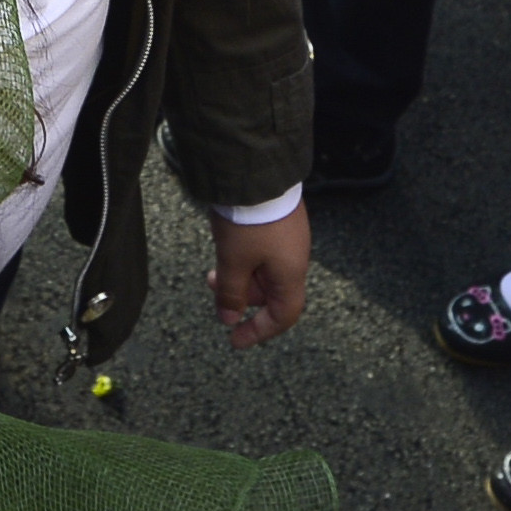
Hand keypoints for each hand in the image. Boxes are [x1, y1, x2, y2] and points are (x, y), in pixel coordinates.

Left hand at [208, 206, 309, 349]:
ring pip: (264, 270)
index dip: (259, 331)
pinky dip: (244, 258)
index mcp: (290, 273)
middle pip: (272, 292)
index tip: (234, 339)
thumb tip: (228, 319)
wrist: (256, 170)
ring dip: (240, 276)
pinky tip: (227, 247)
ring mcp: (288, 238)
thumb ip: (231, 294)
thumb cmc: (248, 220)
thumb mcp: (233, 261)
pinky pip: (264, 251)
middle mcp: (294, 258)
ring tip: (215, 269)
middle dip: (242, 297)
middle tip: (215, 289)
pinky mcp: (279, 222)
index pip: (283, 316)